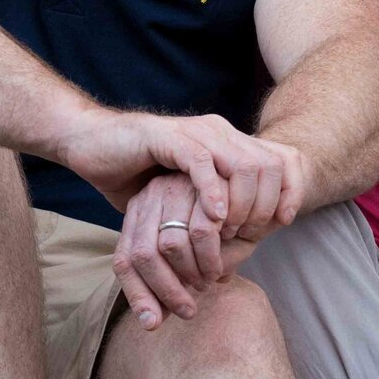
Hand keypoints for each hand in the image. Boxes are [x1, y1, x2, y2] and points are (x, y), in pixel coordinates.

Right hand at [56, 108, 298, 229]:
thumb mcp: (182, 198)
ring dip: (243, 201)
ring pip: (241, 162)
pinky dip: (213, 190)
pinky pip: (201, 161)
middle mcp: (216, 132)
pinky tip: (214, 217)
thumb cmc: (134, 174)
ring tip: (233, 231)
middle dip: (267, 201)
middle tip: (252, 235)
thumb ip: (211, 213)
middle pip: (267, 163)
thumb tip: (239, 247)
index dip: (289, 190)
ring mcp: (193, 132)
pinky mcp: (168, 137)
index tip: (285, 223)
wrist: (89, 144)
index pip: (277, 161)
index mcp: (226, 142)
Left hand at [112, 175, 220, 327]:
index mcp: (138, 215)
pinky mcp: (203, 183)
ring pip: (170, 245)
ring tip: (207, 283)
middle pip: (143, 255)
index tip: (153, 324)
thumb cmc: (220, 232)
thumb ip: (171, 284)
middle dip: (166, 291)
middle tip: (188, 310)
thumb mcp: (191, 260)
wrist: (254, 192)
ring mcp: (174, 187)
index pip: (124, 260)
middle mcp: (149, 197)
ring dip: (190, 274)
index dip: (136, 295)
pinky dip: (210, 258)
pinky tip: (219, 268)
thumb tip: (151, 321)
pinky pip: (202, 231)